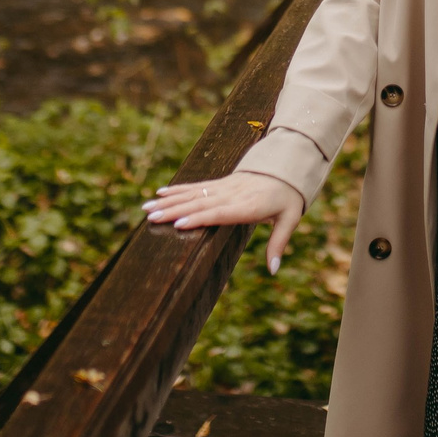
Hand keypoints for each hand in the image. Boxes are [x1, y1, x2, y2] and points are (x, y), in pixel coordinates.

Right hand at [143, 172, 305, 273]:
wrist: (287, 165)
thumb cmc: (288, 196)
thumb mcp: (290, 219)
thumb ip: (279, 244)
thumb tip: (273, 271)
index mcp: (248, 205)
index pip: (220, 213)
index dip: (199, 218)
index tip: (178, 224)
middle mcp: (232, 194)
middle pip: (199, 203)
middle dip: (174, 211)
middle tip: (152, 218)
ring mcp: (224, 187)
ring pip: (192, 194)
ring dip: (169, 201)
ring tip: (147, 208)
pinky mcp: (220, 183)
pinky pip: (195, 186)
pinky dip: (177, 190)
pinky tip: (160, 193)